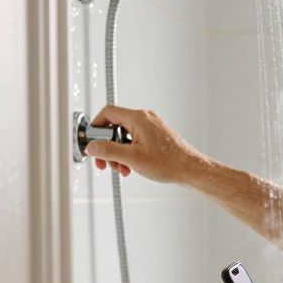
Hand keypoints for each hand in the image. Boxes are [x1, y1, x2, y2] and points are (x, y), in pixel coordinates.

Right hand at [84, 105, 202, 182]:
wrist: (190, 169)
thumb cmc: (169, 162)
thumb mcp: (132, 158)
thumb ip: (108, 151)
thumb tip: (92, 147)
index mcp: (138, 118)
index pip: (108, 113)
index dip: (96, 126)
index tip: (91, 141)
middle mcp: (144, 119)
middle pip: (115, 126)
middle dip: (107, 146)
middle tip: (104, 162)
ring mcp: (150, 127)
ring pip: (124, 136)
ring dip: (118, 153)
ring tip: (121, 168)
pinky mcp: (155, 136)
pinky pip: (134, 141)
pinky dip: (128, 153)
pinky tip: (130, 167)